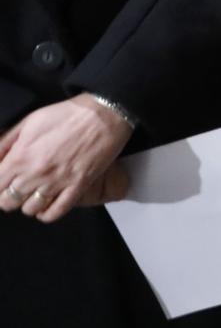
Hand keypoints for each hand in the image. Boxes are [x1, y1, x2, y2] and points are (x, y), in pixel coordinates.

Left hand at [0, 96, 134, 222]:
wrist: (104, 114)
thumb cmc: (66, 114)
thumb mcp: (29, 121)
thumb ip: (6, 142)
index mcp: (20, 157)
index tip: (2, 181)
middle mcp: (35, 175)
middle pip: (8, 202)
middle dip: (8, 197)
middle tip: (15, 188)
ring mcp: (57, 183)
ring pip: (30, 210)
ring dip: (28, 204)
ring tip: (33, 194)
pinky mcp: (78, 187)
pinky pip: (56, 212)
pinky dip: (47, 214)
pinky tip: (46, 205)